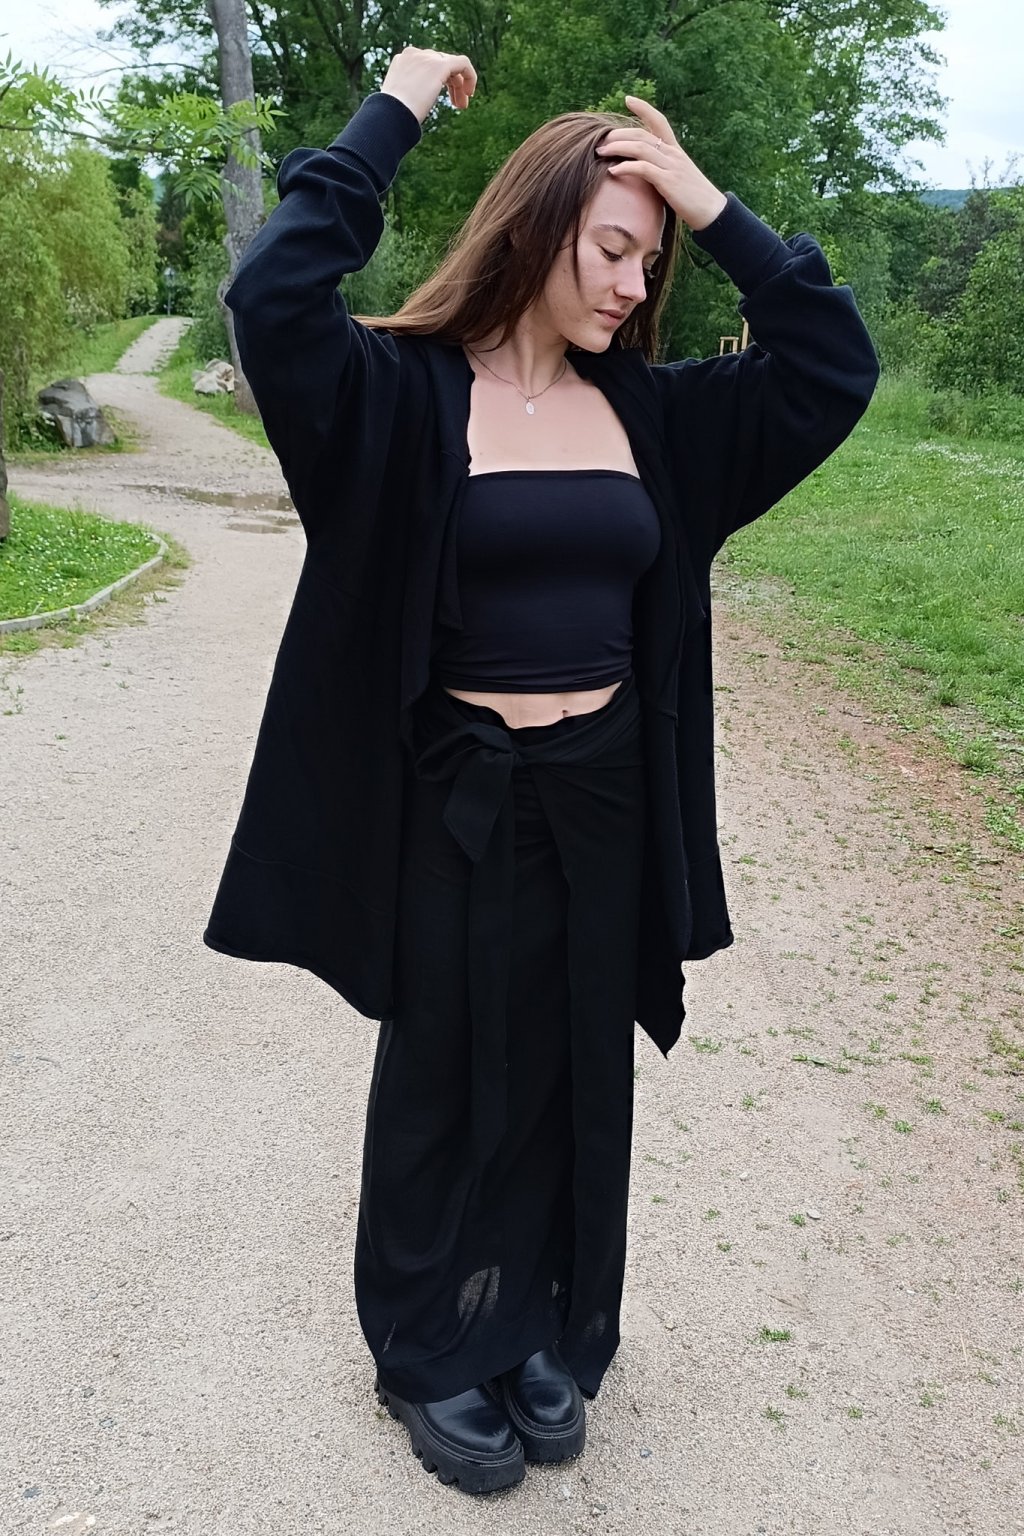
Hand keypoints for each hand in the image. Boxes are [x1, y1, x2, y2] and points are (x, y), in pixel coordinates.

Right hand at [380, 46, 476, 124]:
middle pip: (441, 64)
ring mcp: (427, 58)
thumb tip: (415, 106)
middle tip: (458, 105)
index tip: (445, 99)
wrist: (391, 114)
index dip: (440, 80)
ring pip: (452, 66)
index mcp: (403, 61)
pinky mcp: (440, 65)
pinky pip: (463, 63)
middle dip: (452, 85)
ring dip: (459, 86)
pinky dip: (470, 76)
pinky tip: (470, 93)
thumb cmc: (393, 116)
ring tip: (462, 106)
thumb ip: (409, 95)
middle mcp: (414, 54)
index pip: (428, 64)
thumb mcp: (399, 101)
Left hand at [595, 95, 726, 231]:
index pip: (659, 121)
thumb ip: (663, 170)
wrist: (711, 211)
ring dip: (617, 148)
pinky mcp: (668, 181)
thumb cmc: (693, 198)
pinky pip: (643, 169)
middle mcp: (673, 153)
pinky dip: (626, 168)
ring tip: (600, 152)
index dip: (644, 108)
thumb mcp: (678, 178)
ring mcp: (671, 166)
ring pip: (640, 148)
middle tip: (600, 140)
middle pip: (642, 134)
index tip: (628, 99)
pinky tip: (612, 171)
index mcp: (675, 150)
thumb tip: (646, 172)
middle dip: (618, 135)